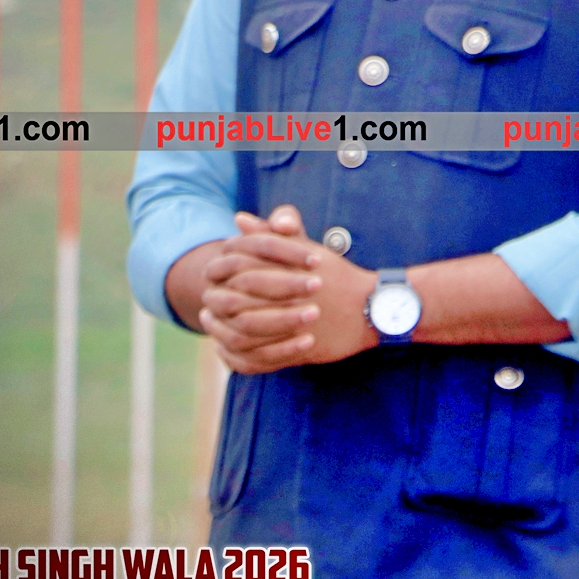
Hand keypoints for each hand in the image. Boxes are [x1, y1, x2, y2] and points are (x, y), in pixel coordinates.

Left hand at [198, 205, 377, 373]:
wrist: (371, 309)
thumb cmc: (337, 276)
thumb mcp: (306, 250)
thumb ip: (271, 236)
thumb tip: (239, 219)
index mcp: (290, 268)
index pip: (240, 267)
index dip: (221, 271)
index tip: (212, 274)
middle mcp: (290, 297)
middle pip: (236, 299)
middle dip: (217, 300)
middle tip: (208, 300)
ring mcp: (295, 326)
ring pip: (243, 332)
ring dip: (221, 328)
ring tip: (211, 321)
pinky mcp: (299, 350)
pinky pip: (257, 358)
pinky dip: (237, 354)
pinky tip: (226, 346)